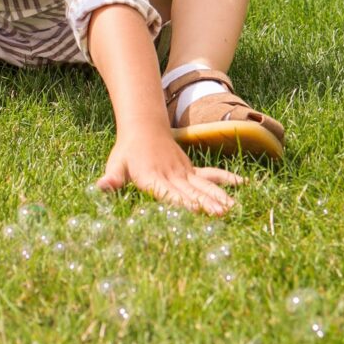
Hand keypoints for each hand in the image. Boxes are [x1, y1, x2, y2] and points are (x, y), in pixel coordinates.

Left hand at [96, 126, 243, 215]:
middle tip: (222, 214)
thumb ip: (111, 178)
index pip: (168, 193)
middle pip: (191, 192)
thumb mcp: (116, 165)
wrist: (143, 128)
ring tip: (233, 208)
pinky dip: (226, 179)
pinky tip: (243, 184)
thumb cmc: (127, 152)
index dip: (182, 202)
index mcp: (152, 177)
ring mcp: (184, 172)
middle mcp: (171, 175)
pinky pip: (211, 174)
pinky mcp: (191, 169)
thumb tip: (100, 187)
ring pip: (204, 185)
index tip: (195, 210)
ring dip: (219, 196)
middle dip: (207, 204)